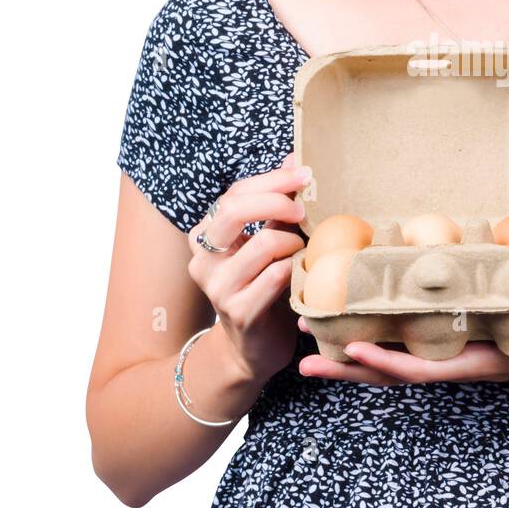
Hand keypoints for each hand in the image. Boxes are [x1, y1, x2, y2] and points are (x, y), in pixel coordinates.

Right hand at [188, 152, 309, 385]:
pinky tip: (304, 271)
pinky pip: (275, 277)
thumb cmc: (264, 287)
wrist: (252, 348)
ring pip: (262, 244)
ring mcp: (217, 287)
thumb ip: (276, 205)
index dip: (272, 180)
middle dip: (277, 200)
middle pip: (235, 211)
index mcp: (206, 235)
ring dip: (293, 241)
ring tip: (304, 249)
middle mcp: (203, 258)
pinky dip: (296, 267)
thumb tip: (294, 159)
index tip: (304, 174)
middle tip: (304, 208)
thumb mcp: (267, 242)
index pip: (234, 194)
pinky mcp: (238, 312)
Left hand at [297, 304, 508, 385]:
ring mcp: (447, 349)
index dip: (386, 364)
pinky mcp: (448, 333)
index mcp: (472, 363)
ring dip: (349, 351)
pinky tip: (349, 317)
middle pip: (390, 371)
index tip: (352, 351)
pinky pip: (404, 336)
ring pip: (390, 355)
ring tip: (308, 340)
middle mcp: (451, 360)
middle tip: (303, 363)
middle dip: (348, 369)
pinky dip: (374, 330)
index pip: (421, 369)